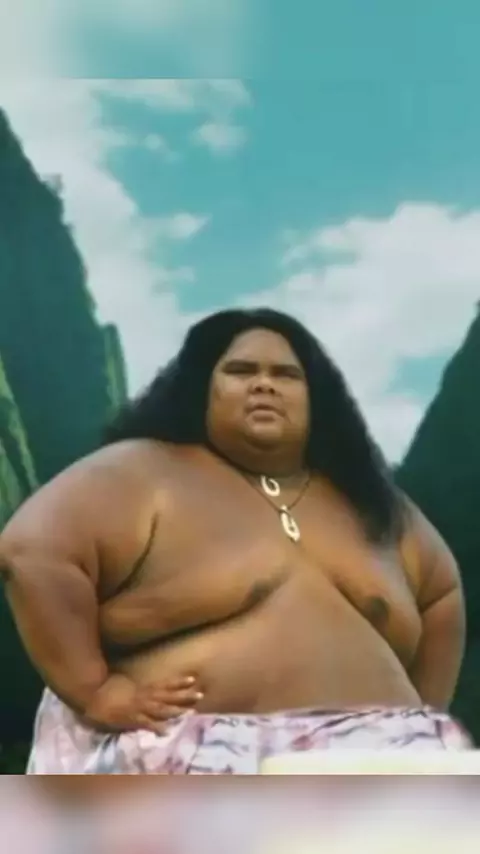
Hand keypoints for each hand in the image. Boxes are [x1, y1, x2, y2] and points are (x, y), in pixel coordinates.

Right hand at [83, 673, 203, 733]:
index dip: (179, 682)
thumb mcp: (125, 684)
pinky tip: (167, 732)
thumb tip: (147, 689)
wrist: (92, 694)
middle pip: (167, 695)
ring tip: (191, 711)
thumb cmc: (106, 689)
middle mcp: (143, 696)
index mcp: (142, 687)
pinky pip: (145, 723)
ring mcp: (138, 707)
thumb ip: (137, 688)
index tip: (193, 678)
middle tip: (201, 693)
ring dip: (176, 710)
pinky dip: (156, 727)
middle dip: (184, 695)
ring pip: (160, 708)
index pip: (164, 684)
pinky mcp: (130, 718)